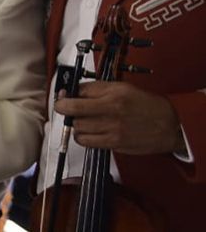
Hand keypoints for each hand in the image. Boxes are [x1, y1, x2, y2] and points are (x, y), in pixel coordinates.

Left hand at [54, 81, 182, 154]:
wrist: (170, 126)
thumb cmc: (146, 105)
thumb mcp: (122, 87)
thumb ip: (96, 88)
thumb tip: (73, 91)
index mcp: (113, 96)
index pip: (77, 94)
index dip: (64, 96)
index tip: (62, 96)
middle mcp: (111, 113)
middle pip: (72, 113)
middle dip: (67, 110)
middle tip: (70, 108)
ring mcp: (112, 131)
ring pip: (77, 128)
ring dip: (75, 124)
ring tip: (84, 120)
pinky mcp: (113, 144)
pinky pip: (86, 142)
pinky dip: (82, 137)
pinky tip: (89, 131)